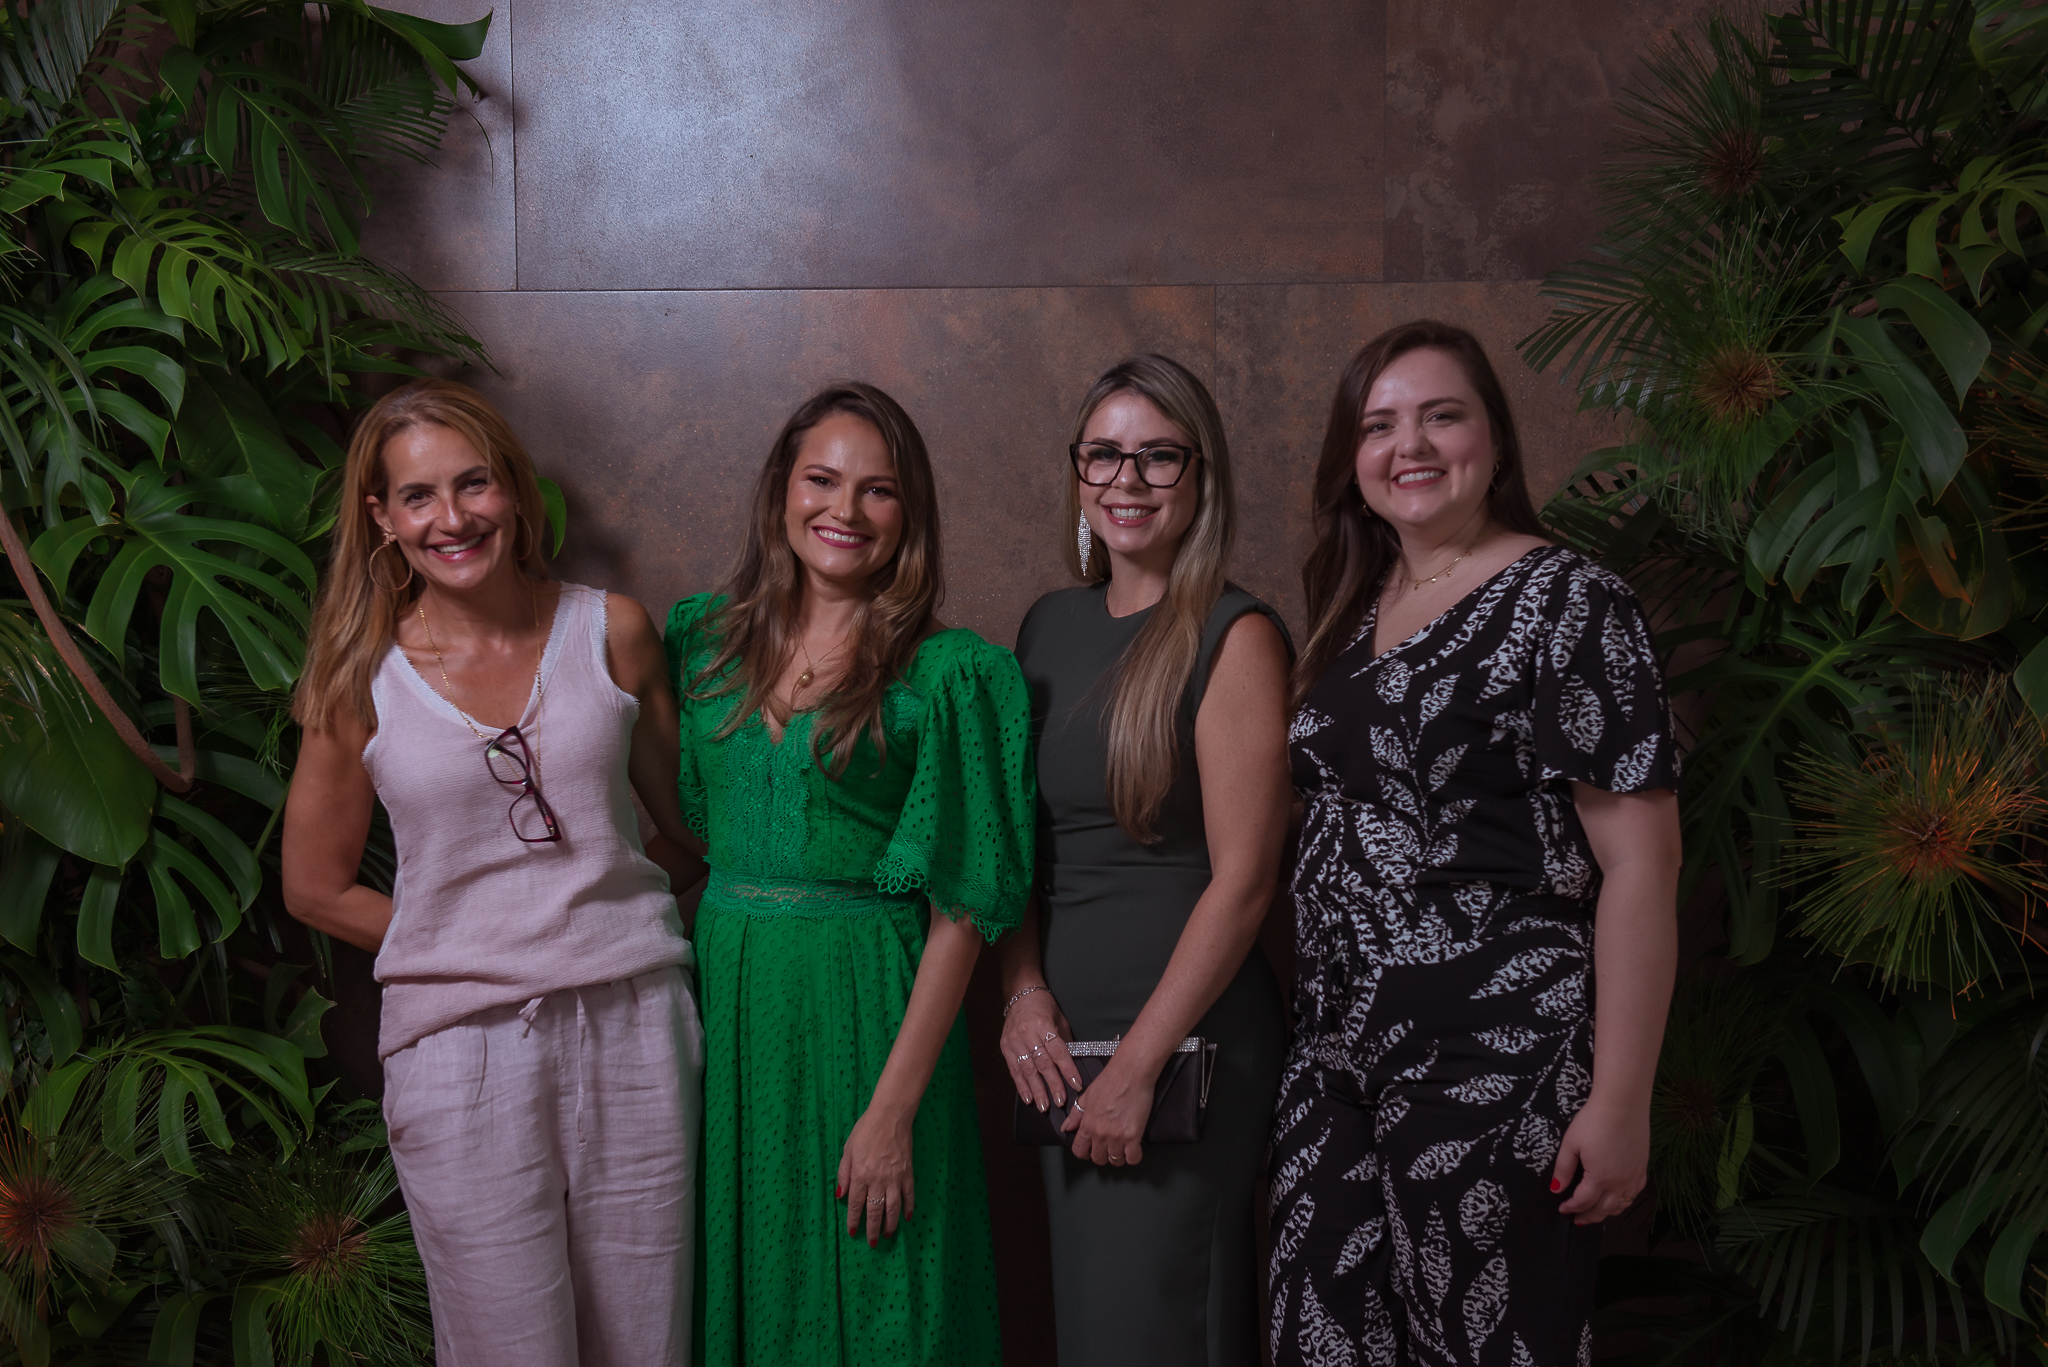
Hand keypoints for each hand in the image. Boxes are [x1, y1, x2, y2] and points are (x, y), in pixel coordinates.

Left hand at [836, 1103, 914, 1246]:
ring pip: (893, 1207)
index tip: (853, 1233)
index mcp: (860, 1174)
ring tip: (888, 1235)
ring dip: (890, 1224)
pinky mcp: (908, 1173)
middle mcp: (877, 1180)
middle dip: (873, 1229)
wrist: (891, 1116)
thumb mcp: (847, 1150)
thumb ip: (844, 1174)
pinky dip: (909, 1207)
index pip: (856, 1204)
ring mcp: (894, 1178)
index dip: (854, 1220)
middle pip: (874, 1210)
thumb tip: (840, 1195)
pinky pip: (909, 1195)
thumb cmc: (866, 1130)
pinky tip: (907, 1217)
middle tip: (873, 1243)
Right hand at [1000, 990, 1080, 1111]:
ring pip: (1027, 1070)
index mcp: (1043, 1025)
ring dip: (1037, 1090)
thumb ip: (1065, 1042)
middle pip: (1042, 1063)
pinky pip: (1014, 1070)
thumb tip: (1074, 1066)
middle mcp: (1027, 1034)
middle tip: (1061, 1101)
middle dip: (1053, 1084)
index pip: (1058, 1051)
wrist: (1020, 994)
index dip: (1068, 1069)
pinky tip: (1028, 1098)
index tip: (1077, 1085)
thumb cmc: (1044, 1006)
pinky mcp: (1006, 1047)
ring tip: (1044, 1106)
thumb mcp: (1059, 1019)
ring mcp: (1015, 1041)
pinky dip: (1022, 1086)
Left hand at [1061, 1053, 1154, 1167]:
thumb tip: (1066, 1128)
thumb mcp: (1087, 1096)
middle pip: (1098, 1159)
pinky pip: (1133, 1158)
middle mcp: (1100, 1133)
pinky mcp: (1134, 1136)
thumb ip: (1076, 1115)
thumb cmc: (1110, 1080)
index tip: (1090, 1150)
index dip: (1084, 1153)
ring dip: (1118, 1156)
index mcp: (1088, 1124)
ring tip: (1122, 1146)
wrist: (1131, 1072)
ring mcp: (1117, 1136)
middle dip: (1102, 1155)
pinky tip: (1134, 1148)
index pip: (1079, 1151)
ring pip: (1115, 1161)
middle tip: (1108, 1146)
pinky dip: (1133, 1156)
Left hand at [1552, 1094, 1647, 1224]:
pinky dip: (1625, 1201)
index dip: (1571, 1208)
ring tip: (1596, 1213)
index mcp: (1599, 1178)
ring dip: (1607, 1212)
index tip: (1562, 1209)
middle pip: (1604, 1209)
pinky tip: (1618, 1199)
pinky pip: (1635, 1193)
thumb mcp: (1571, 1143)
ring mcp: (1634, 1176)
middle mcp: (1619, 1182)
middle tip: (1577, 1220)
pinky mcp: (1643, 1167)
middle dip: (1589, 1216)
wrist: (1623, 1104)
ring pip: (1622, 1205)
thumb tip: (1556, 1188)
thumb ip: (1564, 1169)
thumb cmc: (1594, 1121)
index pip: (1583, 1201)